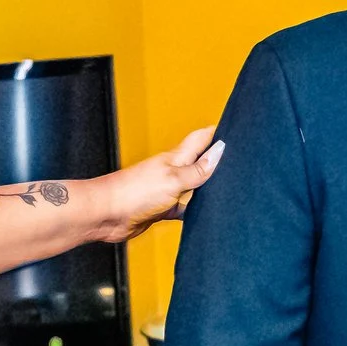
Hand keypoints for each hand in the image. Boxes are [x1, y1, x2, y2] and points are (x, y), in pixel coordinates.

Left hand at [91, 127, 224, 241]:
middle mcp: (173, 172)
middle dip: (218, 161)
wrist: (106, 215)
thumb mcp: (173, 179)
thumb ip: (198, 170)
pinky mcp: (162, 209)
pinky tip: (205, 215)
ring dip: (208, 188)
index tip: (237, 129)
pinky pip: (184, 208)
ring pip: (195, 187)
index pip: (201, 138)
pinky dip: (195, 211)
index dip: (217, 132)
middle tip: (240, 162)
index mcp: (177, 158)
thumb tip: (221, 151)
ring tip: (230, 189)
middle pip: (201, 162)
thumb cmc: (134, 192)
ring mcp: (167, 190)